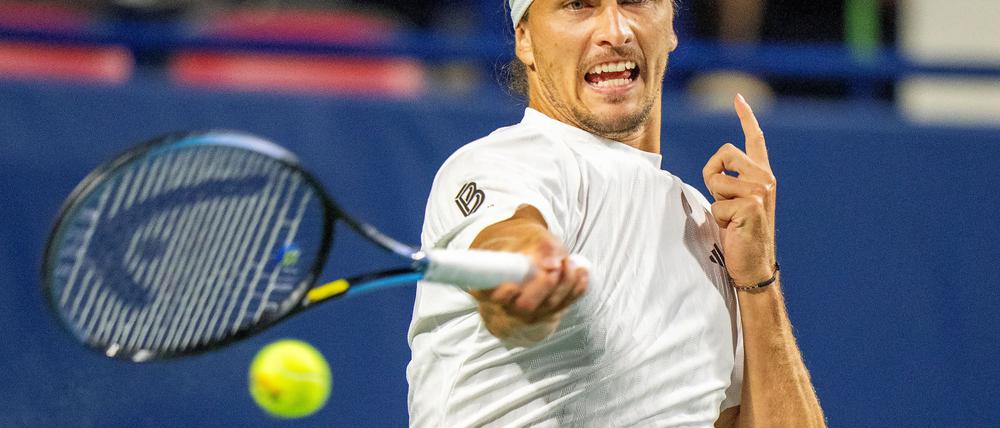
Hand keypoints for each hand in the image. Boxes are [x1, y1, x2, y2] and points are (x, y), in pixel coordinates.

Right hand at [468, 206, 587, 342]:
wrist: (525, 258)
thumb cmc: (520, 246)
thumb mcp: (525, 238)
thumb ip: (541, 246)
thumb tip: (553, 262)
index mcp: (490, 288)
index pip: (492, 296)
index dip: (504, 293)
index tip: (514, 285)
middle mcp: (506, 306)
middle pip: (526, 306)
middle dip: (545, 286)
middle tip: (556, 264)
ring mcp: (527, 315)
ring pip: (549, 307)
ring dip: (565, 284)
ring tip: (569, 262)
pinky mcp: (546, 315)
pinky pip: (564, 306)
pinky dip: (576, 290)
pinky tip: (581, 272)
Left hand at [702, 94, 776, 285]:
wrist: (753, 266)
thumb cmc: (738, 236)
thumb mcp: (732, 203)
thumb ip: (728, 182)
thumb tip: (714, 171)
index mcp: (762, 176)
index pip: (755, 140)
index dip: (746, 117)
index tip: (738, 98)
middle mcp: (765, 179)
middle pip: (724, 152)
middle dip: (712, 174)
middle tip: (722, 201)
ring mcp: (761, 191)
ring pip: (717, 179)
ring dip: (715, 201)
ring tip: (731, 219)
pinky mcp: (752, 205)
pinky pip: (716, 203)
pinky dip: (718, 219)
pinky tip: (734, 229)